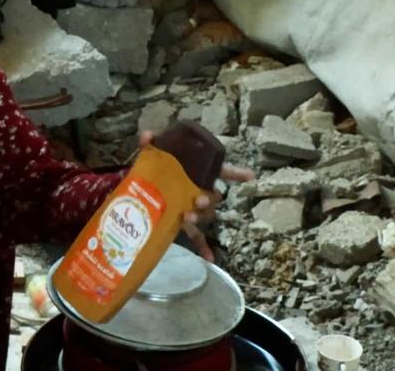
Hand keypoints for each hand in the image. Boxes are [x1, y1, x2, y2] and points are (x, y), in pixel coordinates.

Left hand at [137, 130, 253, 260]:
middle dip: (208, 199)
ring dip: (200, 217)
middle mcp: (199, 192)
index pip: (220, 171)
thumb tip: (147, 135)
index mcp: (196, 174)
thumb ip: (150, 144)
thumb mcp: (152, 156)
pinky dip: (204, 248)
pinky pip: (198, 238)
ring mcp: (192, 209)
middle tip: (197, 199)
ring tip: (188, 217)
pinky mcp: (184, 225)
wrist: (144, 190)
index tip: (249, 176)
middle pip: (212, 197)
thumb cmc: (157, 171)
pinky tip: (210, 259)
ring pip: (205, 215)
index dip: (234, 173)